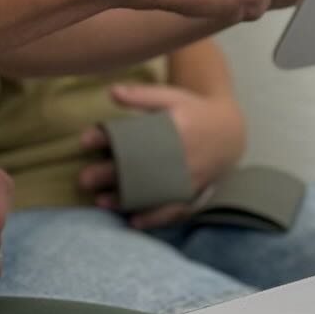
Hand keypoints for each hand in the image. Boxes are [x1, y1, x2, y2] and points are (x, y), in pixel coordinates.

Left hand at [77, 81, 246, 230]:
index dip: (107, 138)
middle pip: (141, 169)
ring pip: (155, 193)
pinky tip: (134, 222)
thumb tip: (111, 91)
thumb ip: (142, 95)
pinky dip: (155, 218)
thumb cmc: (194, 111)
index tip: (84, 140)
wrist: (230, 131)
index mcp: (176, 128)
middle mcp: (184, 156)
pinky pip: (174, 210)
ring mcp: (190, 177)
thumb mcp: (172, 96)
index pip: (135, 135)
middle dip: (110, 175)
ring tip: (100, 202)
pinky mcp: (195, 192)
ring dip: (127, 200)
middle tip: (84, 179)